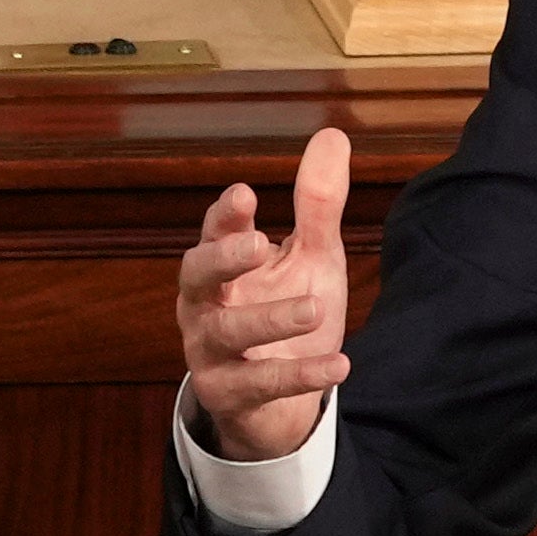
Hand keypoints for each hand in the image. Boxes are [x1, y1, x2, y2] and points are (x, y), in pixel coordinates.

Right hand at [177, 126, 355, 461]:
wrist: (280, 400)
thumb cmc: (287, 311)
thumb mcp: (310, 257)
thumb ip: (317, 205)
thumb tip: (332, 135)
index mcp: (221, 264)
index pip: (213, 232)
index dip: (225, 215)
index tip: (245, 195)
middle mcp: (204, 304)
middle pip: (196, 274)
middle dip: (223, 258)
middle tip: (259, 243)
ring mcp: (210, 351)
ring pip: (226, 332)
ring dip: (269, 319)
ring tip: (315, 307)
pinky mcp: (228, 394)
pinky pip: (258, 384)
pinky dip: (299, 375)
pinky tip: (340, 364)